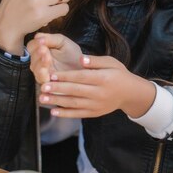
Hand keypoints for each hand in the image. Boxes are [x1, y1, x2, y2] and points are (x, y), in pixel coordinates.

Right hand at [26, 33, 82, 83]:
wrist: (84, 67)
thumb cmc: (72, 54)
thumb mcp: (63, 42)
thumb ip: (50, 38)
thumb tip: (38, 36)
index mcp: (41, 50)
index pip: (31, 46)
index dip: (35, 44)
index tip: (42, 42)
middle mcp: (39, 62)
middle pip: (32, 58)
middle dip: (38, 54)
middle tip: (44, 50)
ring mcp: (42, 72)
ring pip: (36, 69)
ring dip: (40, 63)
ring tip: (47, 58)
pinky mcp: (47, 82)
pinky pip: (42, 79)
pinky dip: (43, 75)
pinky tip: (46, 71)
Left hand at [39, 55, 155, 118]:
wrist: (130, 93)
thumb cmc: (119, 74)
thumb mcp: (111, 62)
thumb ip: (95, 61)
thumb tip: (80, 58)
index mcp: (104, 78)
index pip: (81, 77)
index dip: (66, 76)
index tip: (52, 74)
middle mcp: (100, 93)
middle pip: (76, 91)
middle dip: (58, 89)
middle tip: (43, 87)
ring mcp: (97, 105)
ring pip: (74, 104)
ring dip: (57, 102)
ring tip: (42, 99)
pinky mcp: (95, 113)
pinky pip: (78, 114)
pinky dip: (65, 114)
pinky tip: (53, 111)